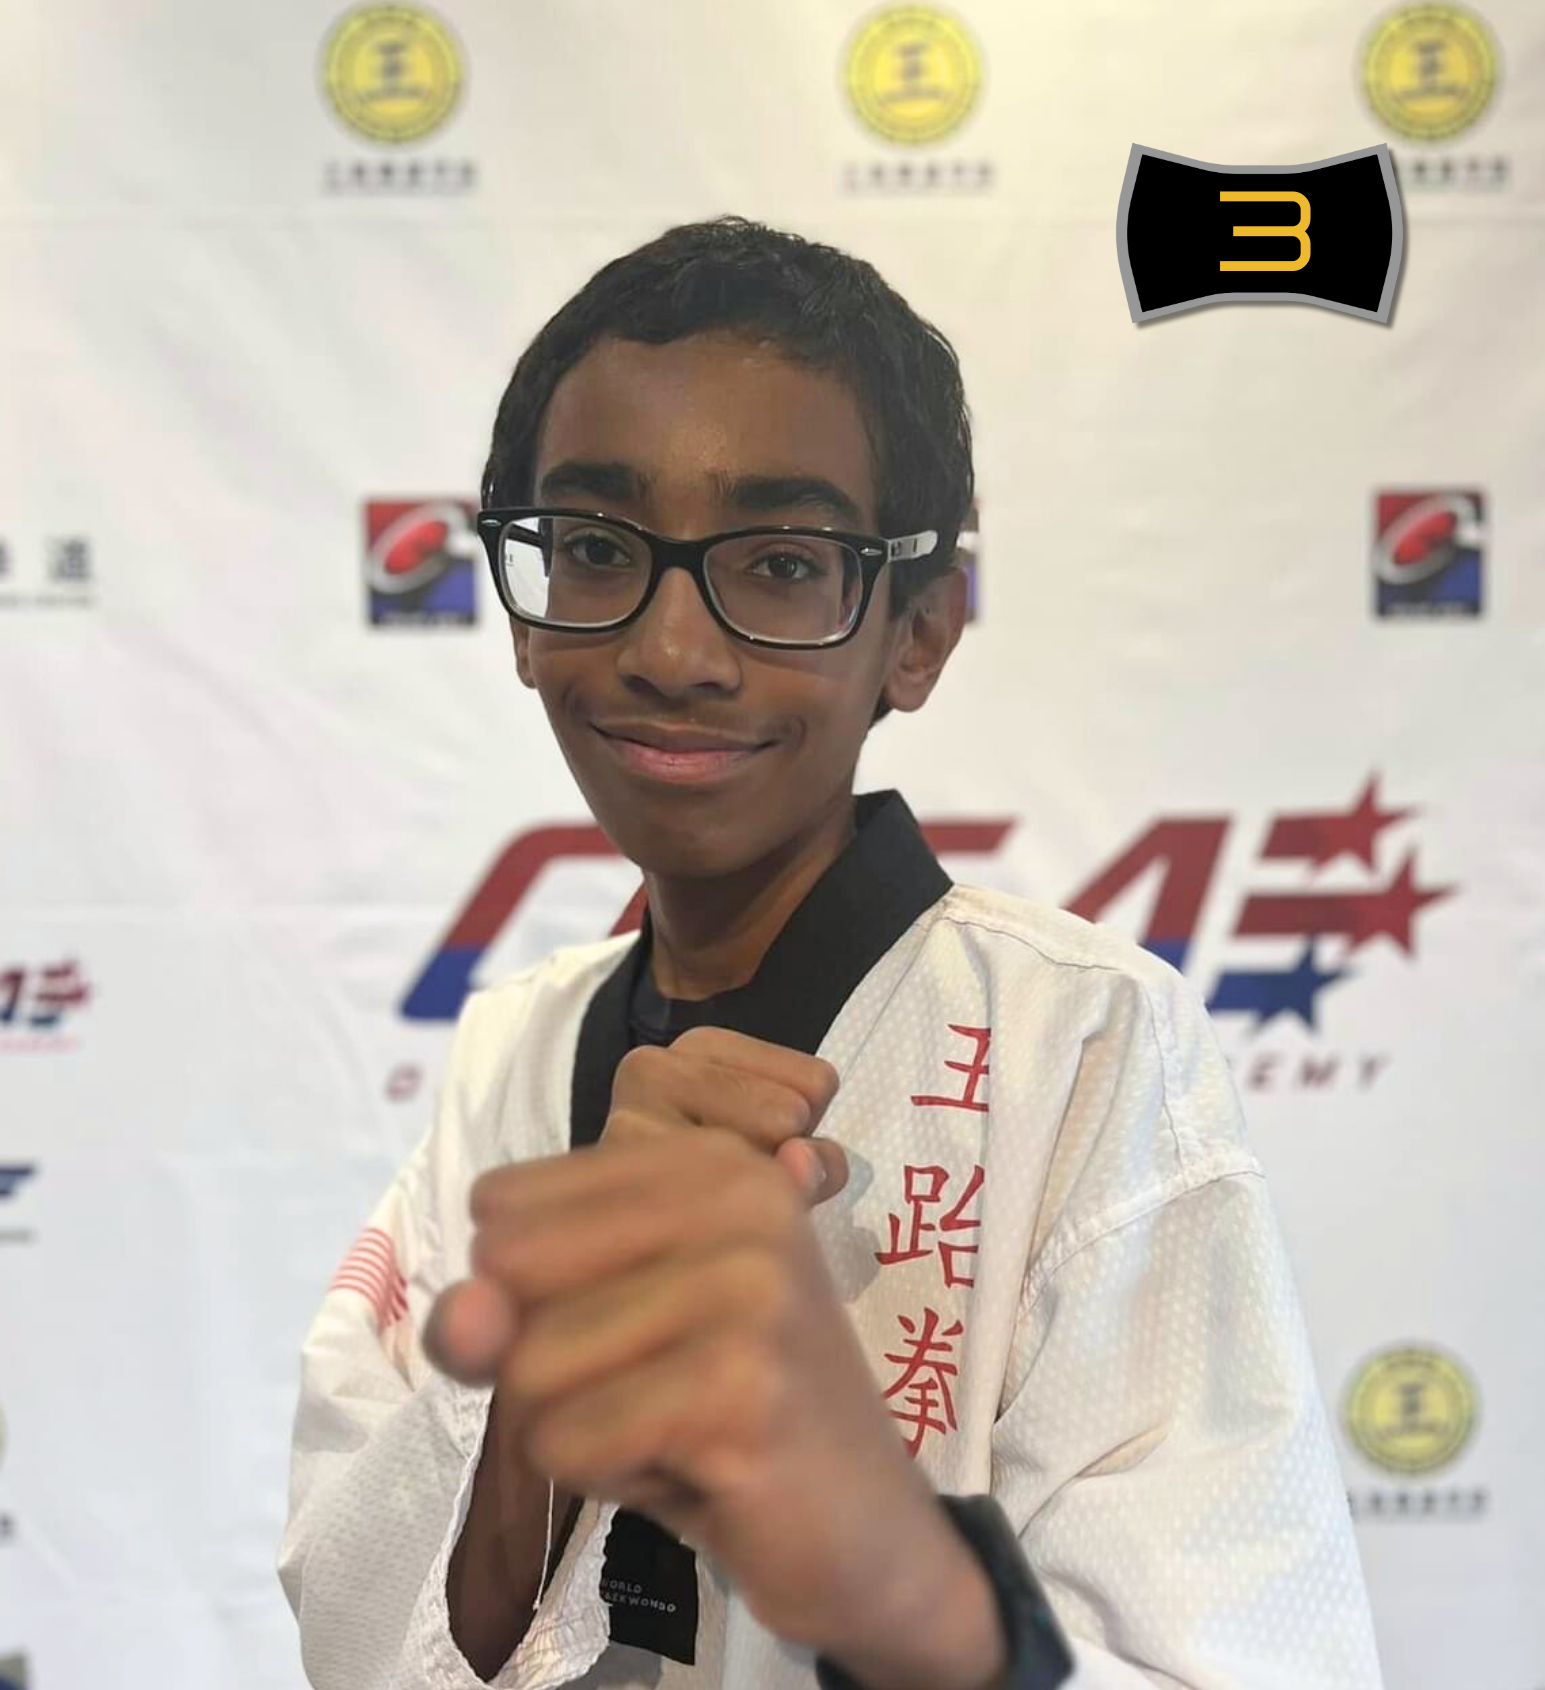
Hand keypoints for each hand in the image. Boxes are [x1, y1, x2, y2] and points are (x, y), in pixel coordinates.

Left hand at [424, 1029, 950, 1656]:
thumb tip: (457, 1316)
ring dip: (582, 1430)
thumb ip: (509, 1309)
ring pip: (527, 1367)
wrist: (868, 1530)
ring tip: (679, 1429)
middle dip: (547, 1363)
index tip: (641, 1323)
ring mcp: (748, 1287)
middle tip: (658, 1387)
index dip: (534, 1293)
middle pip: (507, 1274)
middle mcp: (737, 1196)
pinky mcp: (741, 1388)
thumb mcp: (603, 1336)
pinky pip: (567, 1442)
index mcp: (708, 1159)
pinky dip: (608, 1479)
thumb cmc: (725, 1414)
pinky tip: (696, 1473)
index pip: (501, 1204)